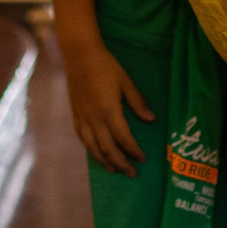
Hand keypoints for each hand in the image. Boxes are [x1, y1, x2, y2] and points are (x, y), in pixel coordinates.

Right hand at [65, 38, 151, 175]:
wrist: (79, 54)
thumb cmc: (106, 65)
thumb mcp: (125, 81)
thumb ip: (137, 102)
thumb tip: (151, 120)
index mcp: (109, 110)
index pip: (123, 138)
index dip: (133, 151)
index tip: (143, 159)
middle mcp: (94, 118)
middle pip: (108, 148)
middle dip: (121, 163)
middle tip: (132, 173)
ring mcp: (82, 118)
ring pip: (93, 147)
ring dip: (105, 161)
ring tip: (115, 170)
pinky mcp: (75, 115)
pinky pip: (82, 138)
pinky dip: (91, 150)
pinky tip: (97, 154)